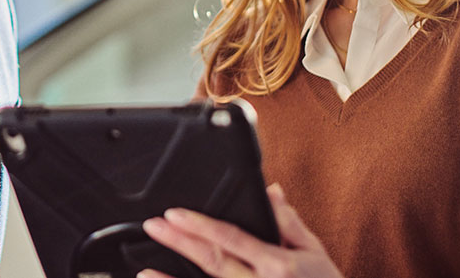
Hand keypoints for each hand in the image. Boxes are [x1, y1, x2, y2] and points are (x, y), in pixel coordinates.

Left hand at [138, 183, 344, 277]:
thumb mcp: (315, 251)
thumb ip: (289, 222)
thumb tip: (269, 190)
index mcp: (278, 265)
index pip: (232, 239)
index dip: (201, 226)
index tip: (174, 213)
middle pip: (213, 262)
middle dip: (180, 242)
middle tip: (153, 226)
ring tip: (144, 270)